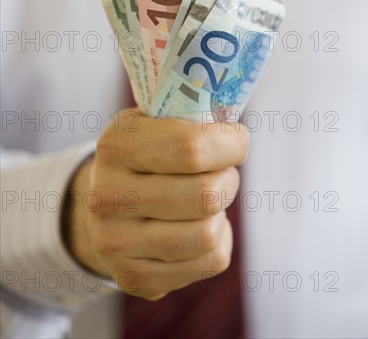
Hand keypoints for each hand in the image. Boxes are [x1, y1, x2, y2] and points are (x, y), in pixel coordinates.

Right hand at [63, 109, 248, 299]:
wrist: (104, 203)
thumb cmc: (145, 155)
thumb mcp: (154, 122)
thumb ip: (190, 116)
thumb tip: (235, 123)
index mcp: (116, 146)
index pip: (192, 148)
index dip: (231, 144)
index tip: (237, 140)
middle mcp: (108, 197)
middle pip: (205, 195)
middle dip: (228, 179)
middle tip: (223, 172)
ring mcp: (116, 243)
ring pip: (208, 234)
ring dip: (222, 212)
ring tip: (210, 198)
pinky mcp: (134, 277)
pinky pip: (210, 261)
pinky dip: (219, 239)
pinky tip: (201, 225)